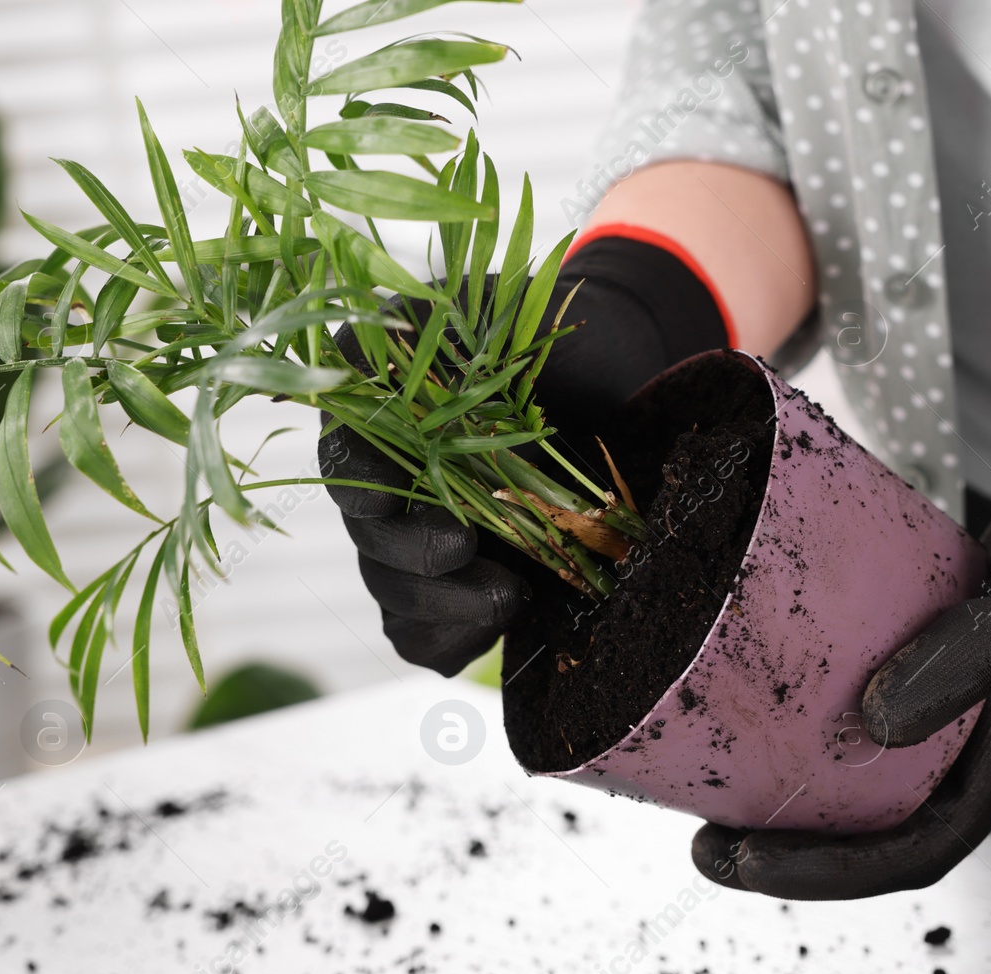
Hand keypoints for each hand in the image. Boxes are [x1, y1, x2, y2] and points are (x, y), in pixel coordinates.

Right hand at [320, 233, 731, 674]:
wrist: (644, 399)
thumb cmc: (580, 348)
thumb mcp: (522, 316)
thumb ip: (453, 325)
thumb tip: (374, 340)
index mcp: (393, 413)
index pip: (347, 448)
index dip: (356, 474)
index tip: (381, 496)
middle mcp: (396, 480)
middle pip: (367, 534)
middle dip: (412, 550)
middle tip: (461, 547)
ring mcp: (423, 540)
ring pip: (394, 592)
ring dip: (442, 602)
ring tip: (510, 595)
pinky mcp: (458, 589)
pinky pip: (424, 637)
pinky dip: (452, 639)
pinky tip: (498, 627)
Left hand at [691, 353, 990, 897]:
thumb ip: (968, 660)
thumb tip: (873, 724)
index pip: (912, 852)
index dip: (822, 872)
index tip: (736, 858)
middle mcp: (985, 747)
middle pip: (881, 829)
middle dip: (792, 846)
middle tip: (703, 836)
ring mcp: (967, 705)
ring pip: (875, 776)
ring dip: (801, 791)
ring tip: (721, 781)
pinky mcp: (946, 656)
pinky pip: (877, 707)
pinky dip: (820, 717)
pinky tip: (768, 695)